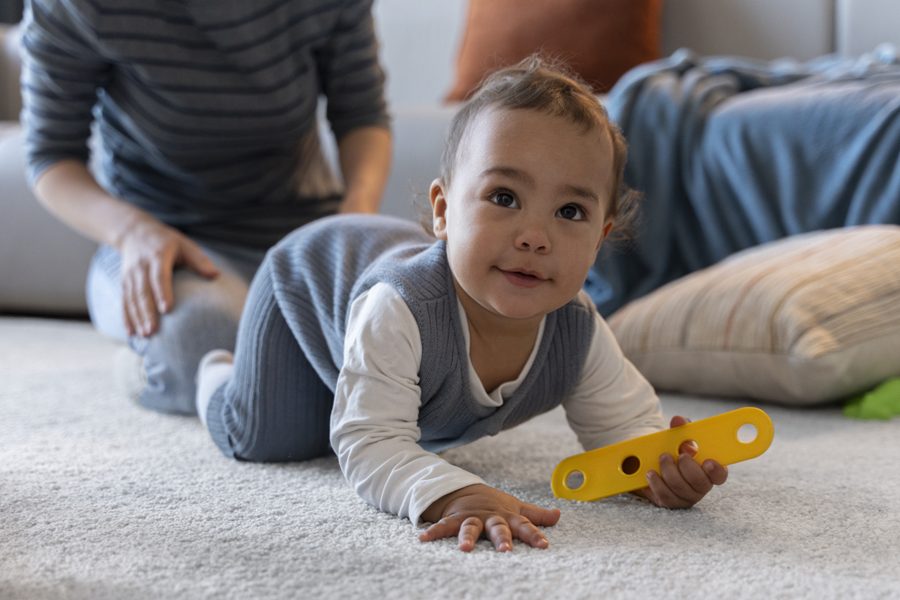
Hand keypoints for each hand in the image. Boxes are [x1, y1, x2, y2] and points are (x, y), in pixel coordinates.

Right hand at [117, 217, 218, 336]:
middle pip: (142, 292)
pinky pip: (124, 302)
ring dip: (136, 318)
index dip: (162, 292)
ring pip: (131, 299)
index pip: (159, 276)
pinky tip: (131, 333)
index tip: (167, 309)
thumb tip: (216, 275)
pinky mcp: (124, 283)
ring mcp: (130, 276)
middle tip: (152, 331)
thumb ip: (199, 260)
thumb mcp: (184, 245)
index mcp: (157, 257)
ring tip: (144, 336)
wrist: (134, 233)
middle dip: (146, 312)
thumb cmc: (167, 242)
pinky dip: (126, 318)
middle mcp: (141, 267)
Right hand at [419, 484, 560, 552]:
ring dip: (467, 536)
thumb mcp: (516, 507)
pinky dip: (433, 532)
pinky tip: (423, 539)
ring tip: (464, 548)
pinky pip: (443, 526)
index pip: (524, 525)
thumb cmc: (495, 504)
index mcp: (507, 516)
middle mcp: (490, 517)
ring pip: (470, 527)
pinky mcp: (454, 518)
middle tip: (505, 549)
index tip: (543, 545)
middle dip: (501, 538)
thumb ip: (536, 515)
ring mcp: (471, 517)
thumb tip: (559, 515)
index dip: (534, 535)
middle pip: (498, 527)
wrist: (466, 490)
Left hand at [635, 416, 728, 507]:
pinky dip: (656, 483)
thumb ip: (681, 429)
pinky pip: (665, 497)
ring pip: (680, 489)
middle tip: (678, 456)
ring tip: (663, 458)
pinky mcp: (670, 502)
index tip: (709, 462)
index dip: (717, 470)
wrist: (651, 462)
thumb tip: (678, 420)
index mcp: (709, 469)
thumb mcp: (678, 437)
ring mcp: (685, 496)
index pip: (720, 475)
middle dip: (688, 468)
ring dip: (669, 471)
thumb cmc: (673, 449)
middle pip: (700, 483)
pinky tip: (651, 472)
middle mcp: (700, 486)